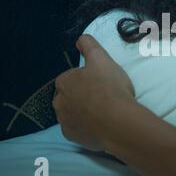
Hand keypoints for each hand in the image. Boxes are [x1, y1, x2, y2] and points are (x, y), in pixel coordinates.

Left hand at [53, 34, 135, 150]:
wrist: (117, 122)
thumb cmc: (110, 88)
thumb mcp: (102, 59)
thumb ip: (89, 45)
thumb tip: (80, 39)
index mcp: (64, 81)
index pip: (72, 77)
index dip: (87, 79)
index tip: (101, 82)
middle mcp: (58, 102)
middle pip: (69, 96)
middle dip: (81, 96)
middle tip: (102, 97)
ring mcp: (64, 121)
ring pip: (71, 113)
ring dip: (82, 111)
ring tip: (102, 112)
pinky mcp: (71, 136)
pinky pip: (76, 129)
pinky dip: (85, 127)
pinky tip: (98, 125)